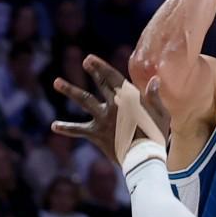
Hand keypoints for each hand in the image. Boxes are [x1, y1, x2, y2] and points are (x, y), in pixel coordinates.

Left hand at [51, 55, 169, 163]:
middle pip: (101, 84)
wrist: (143, 157)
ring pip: (84, 100)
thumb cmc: (156, 136)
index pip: (113, 78)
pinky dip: (66, 128)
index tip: (91, 58)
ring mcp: (103, 119)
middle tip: (85, 61)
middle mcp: (113, 105)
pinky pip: (79, 130)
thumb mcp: (161, 114)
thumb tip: (154, 79)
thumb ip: (155, 96)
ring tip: (56, 81)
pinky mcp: (96, 133)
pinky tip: (54, 125)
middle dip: (93, 71)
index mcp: (129, 99)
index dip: (101, 67)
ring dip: (70, 90)